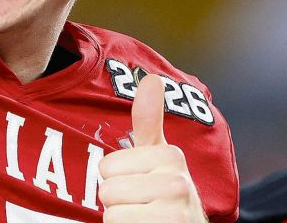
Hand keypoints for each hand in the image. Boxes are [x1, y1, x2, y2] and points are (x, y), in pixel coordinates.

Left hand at [99, 74, 207, 221]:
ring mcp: (175, 208)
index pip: (108, 166)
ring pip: (111, 211)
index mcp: (171, 156)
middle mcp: (178, 181)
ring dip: (122, 218)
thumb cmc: (164, 193)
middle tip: (141, 203)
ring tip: (143, 215)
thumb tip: (152, 78)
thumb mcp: (157, 156)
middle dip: (118, 201)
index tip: (140, 183)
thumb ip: (149, 119)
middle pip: (107, 189)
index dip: (117, 179)